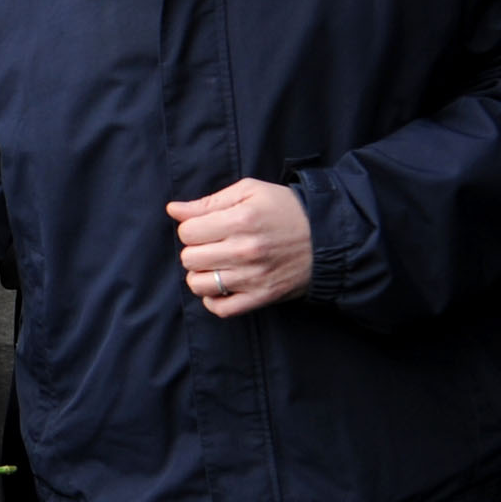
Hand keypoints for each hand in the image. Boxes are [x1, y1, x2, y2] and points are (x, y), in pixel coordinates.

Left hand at [170, 179, 313, 317]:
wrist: (327, 237)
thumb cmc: (286, 209)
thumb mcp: (251, 192)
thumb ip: (209, 201)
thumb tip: (173, 210)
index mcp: (241, 220)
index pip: (188, 231)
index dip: (191, 228)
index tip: (206, 227)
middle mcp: (245, 250)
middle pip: (190, 258)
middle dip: (195, 250)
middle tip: (212, 245)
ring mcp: (253, 277)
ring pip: (198, 284)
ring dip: (200, 275)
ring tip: (215, 265)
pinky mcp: (262, 297)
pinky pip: (221, 309)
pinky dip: (213, 301)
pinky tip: (220, 287)